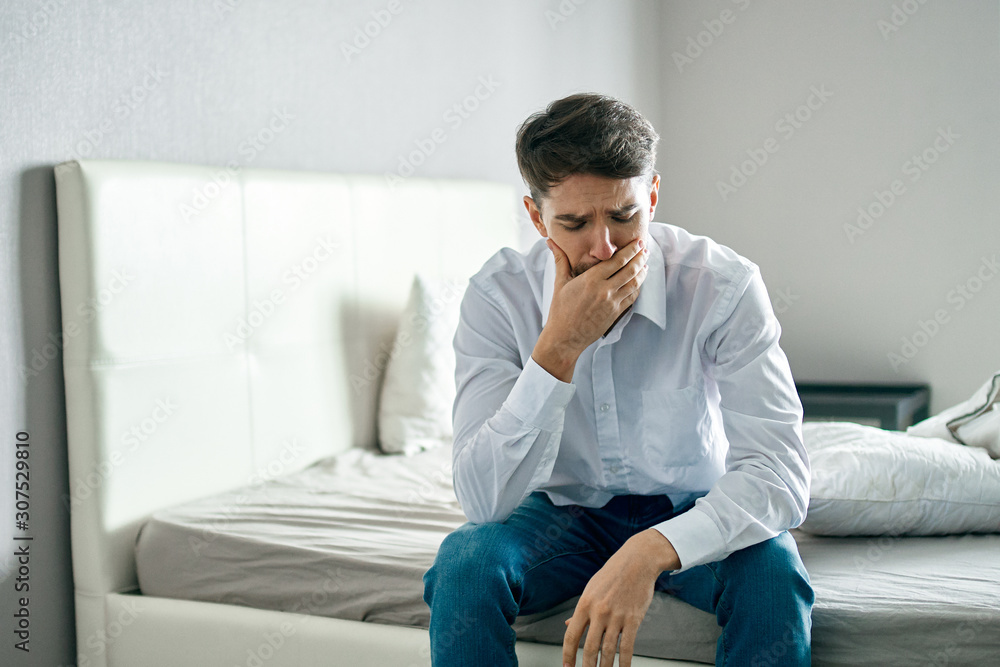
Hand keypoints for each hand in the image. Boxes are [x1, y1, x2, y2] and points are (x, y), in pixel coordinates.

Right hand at [533, 238, 648, 381]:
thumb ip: (560, 260)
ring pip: (634, 283)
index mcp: (591, 280)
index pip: (617, 260)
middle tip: (645, 248)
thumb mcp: (560, 283)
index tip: (637, 242)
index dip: (630, 250)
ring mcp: (612, 303)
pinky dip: (638, 287)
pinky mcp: (616, 313)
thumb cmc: (560, 310)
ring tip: (646, 263)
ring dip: (642, 271)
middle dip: (640, 257)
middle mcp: (605, 290)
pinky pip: (632, 297)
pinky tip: (639, 281)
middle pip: (629, 270)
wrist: (565, 337)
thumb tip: (550, 241)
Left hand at [561, 530, 678, 666]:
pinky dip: (625, 662)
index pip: (572, 635)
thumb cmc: (612, 574)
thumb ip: (581, 610)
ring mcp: (617, 616)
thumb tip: (568, 625)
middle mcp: (599, 611)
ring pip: (608, 650)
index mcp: (585, 604)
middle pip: (590, 647)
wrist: (637, 562)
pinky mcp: (633, 619)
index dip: (568, 654)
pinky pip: (628, 646)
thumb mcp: (591, 589)